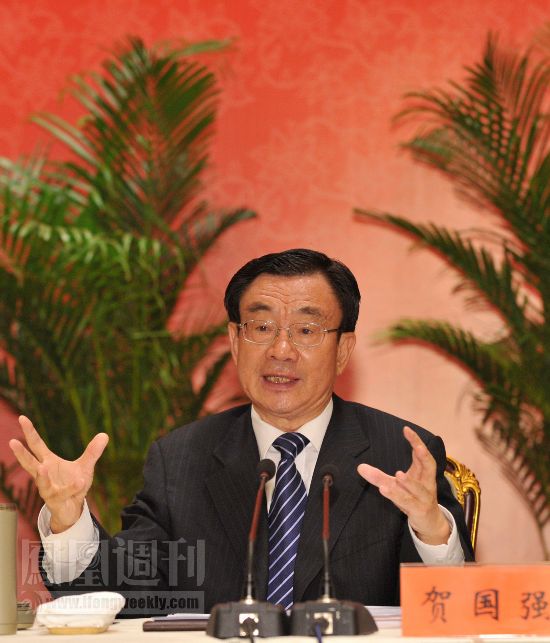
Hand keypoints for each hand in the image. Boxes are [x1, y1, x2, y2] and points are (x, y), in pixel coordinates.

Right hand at [9, 416, 108, 533]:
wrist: (72, 508)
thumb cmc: (73, 485)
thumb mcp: (85, 466)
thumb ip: (93, 452)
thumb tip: (104, 435)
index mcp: (49, 462)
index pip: (37, 445)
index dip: (30, 432)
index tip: (22, 418)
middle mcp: (44, 474)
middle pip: (30, 462)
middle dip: (21, 453)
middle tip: (12, 442)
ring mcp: (47, 488)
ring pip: (41, 482)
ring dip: (42, 476)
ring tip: (43, 467)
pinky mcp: (56, 500)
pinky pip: (63, 493)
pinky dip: (71, 487)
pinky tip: (80, 481)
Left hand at [357, 426, 449, 544]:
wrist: (429, 522)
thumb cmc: (413, 498)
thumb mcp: (395, 485)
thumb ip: (378, 476)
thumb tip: (360, 467)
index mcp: (423, 473)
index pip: (423, 454)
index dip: (416, 442)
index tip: (406, 430)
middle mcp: (427, 483)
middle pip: (430, 467)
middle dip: (424, 456)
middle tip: (418, 447)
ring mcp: (425, 497)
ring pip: (419, 489)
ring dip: (410, 482)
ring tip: (398, 474)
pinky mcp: (419, 510)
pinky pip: (409, 502)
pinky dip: (398, 496)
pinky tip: (385, 489)